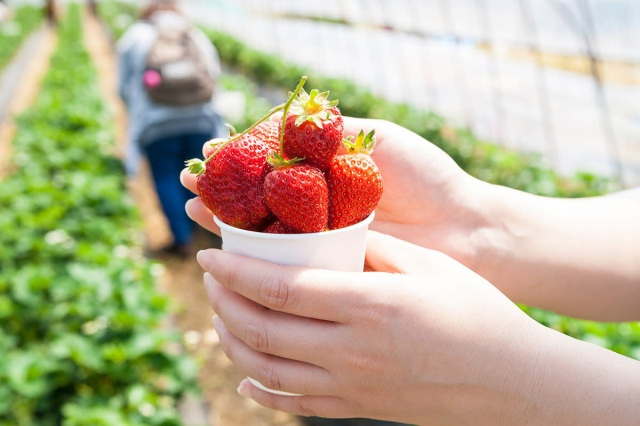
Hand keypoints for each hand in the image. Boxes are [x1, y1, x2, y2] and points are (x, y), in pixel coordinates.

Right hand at [181, 117, 485, 266]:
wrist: (465, 227)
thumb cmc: (426, 176)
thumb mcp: (377, 139)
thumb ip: (331, 131)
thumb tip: (275, 122)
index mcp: (325, 172)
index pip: (266, 165)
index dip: (235, 162)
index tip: (205, 159)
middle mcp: (316, 207)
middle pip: (256, 199)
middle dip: (221, 193)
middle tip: (188, 187)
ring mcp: (320, 241)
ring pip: (261, 232)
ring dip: (225, 223)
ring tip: (193, 211)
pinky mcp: (329, 271)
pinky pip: (283, 264)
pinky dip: (253, 258)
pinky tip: (225, 251)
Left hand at [196, 231, 547, 423]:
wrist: (512, 381)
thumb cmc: (477, 312)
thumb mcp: (426, 264)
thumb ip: (370, 249)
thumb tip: (326, 233)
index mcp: (368, 305)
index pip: (279, 288)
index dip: (235, 270)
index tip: (208, 254)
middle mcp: (351, 351)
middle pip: (261, 330)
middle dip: (224, 301)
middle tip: (212, 278)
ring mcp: (352, 387)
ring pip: (266, 372)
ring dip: (232, 342)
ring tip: (223, 316)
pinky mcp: (358, 408)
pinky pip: (294, 404)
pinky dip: (261, 391)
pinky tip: (247, 379)